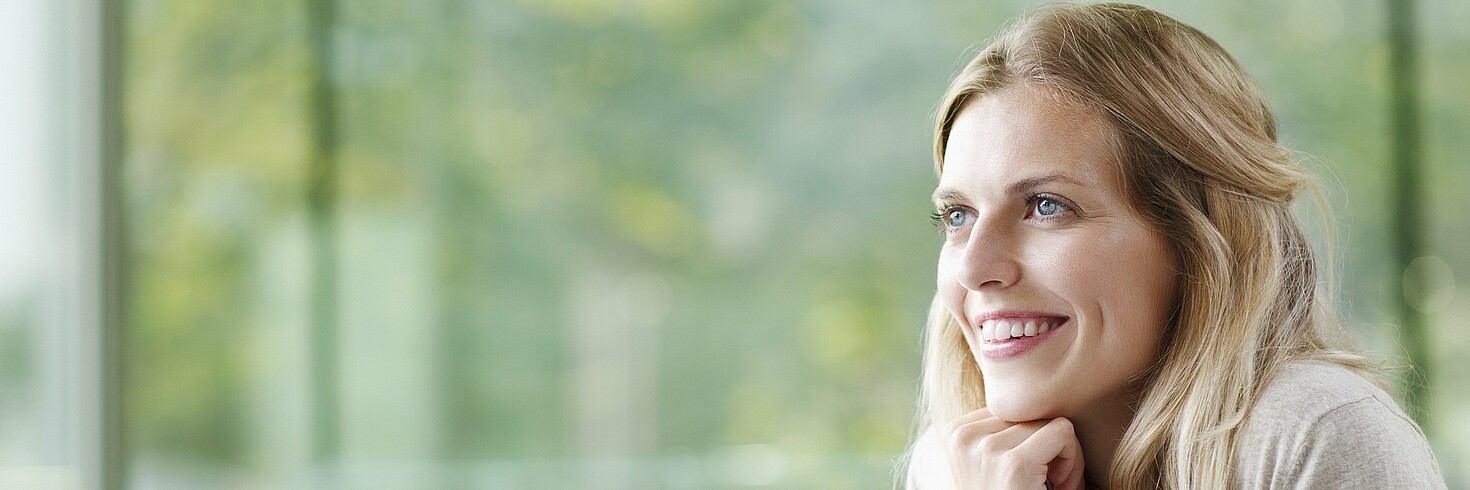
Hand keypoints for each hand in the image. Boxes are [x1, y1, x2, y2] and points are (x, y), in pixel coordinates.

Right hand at [944, 408, 1085, 489]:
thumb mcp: (993, 463)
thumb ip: (1004, 432)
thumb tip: (1041, 385)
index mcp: (955, 432)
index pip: (1012, 408)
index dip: (1031, 438)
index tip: (1036, 472)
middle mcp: (962, 436)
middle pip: (1030, 412)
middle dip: (1049, 446)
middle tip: (1052, 481)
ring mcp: (985, 448)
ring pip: (1049, 421)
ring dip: (1063, 455)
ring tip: (1054, 485)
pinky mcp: (1013, 463)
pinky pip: (1063, 433)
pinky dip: (1072, 460)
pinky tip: (1059, 487)